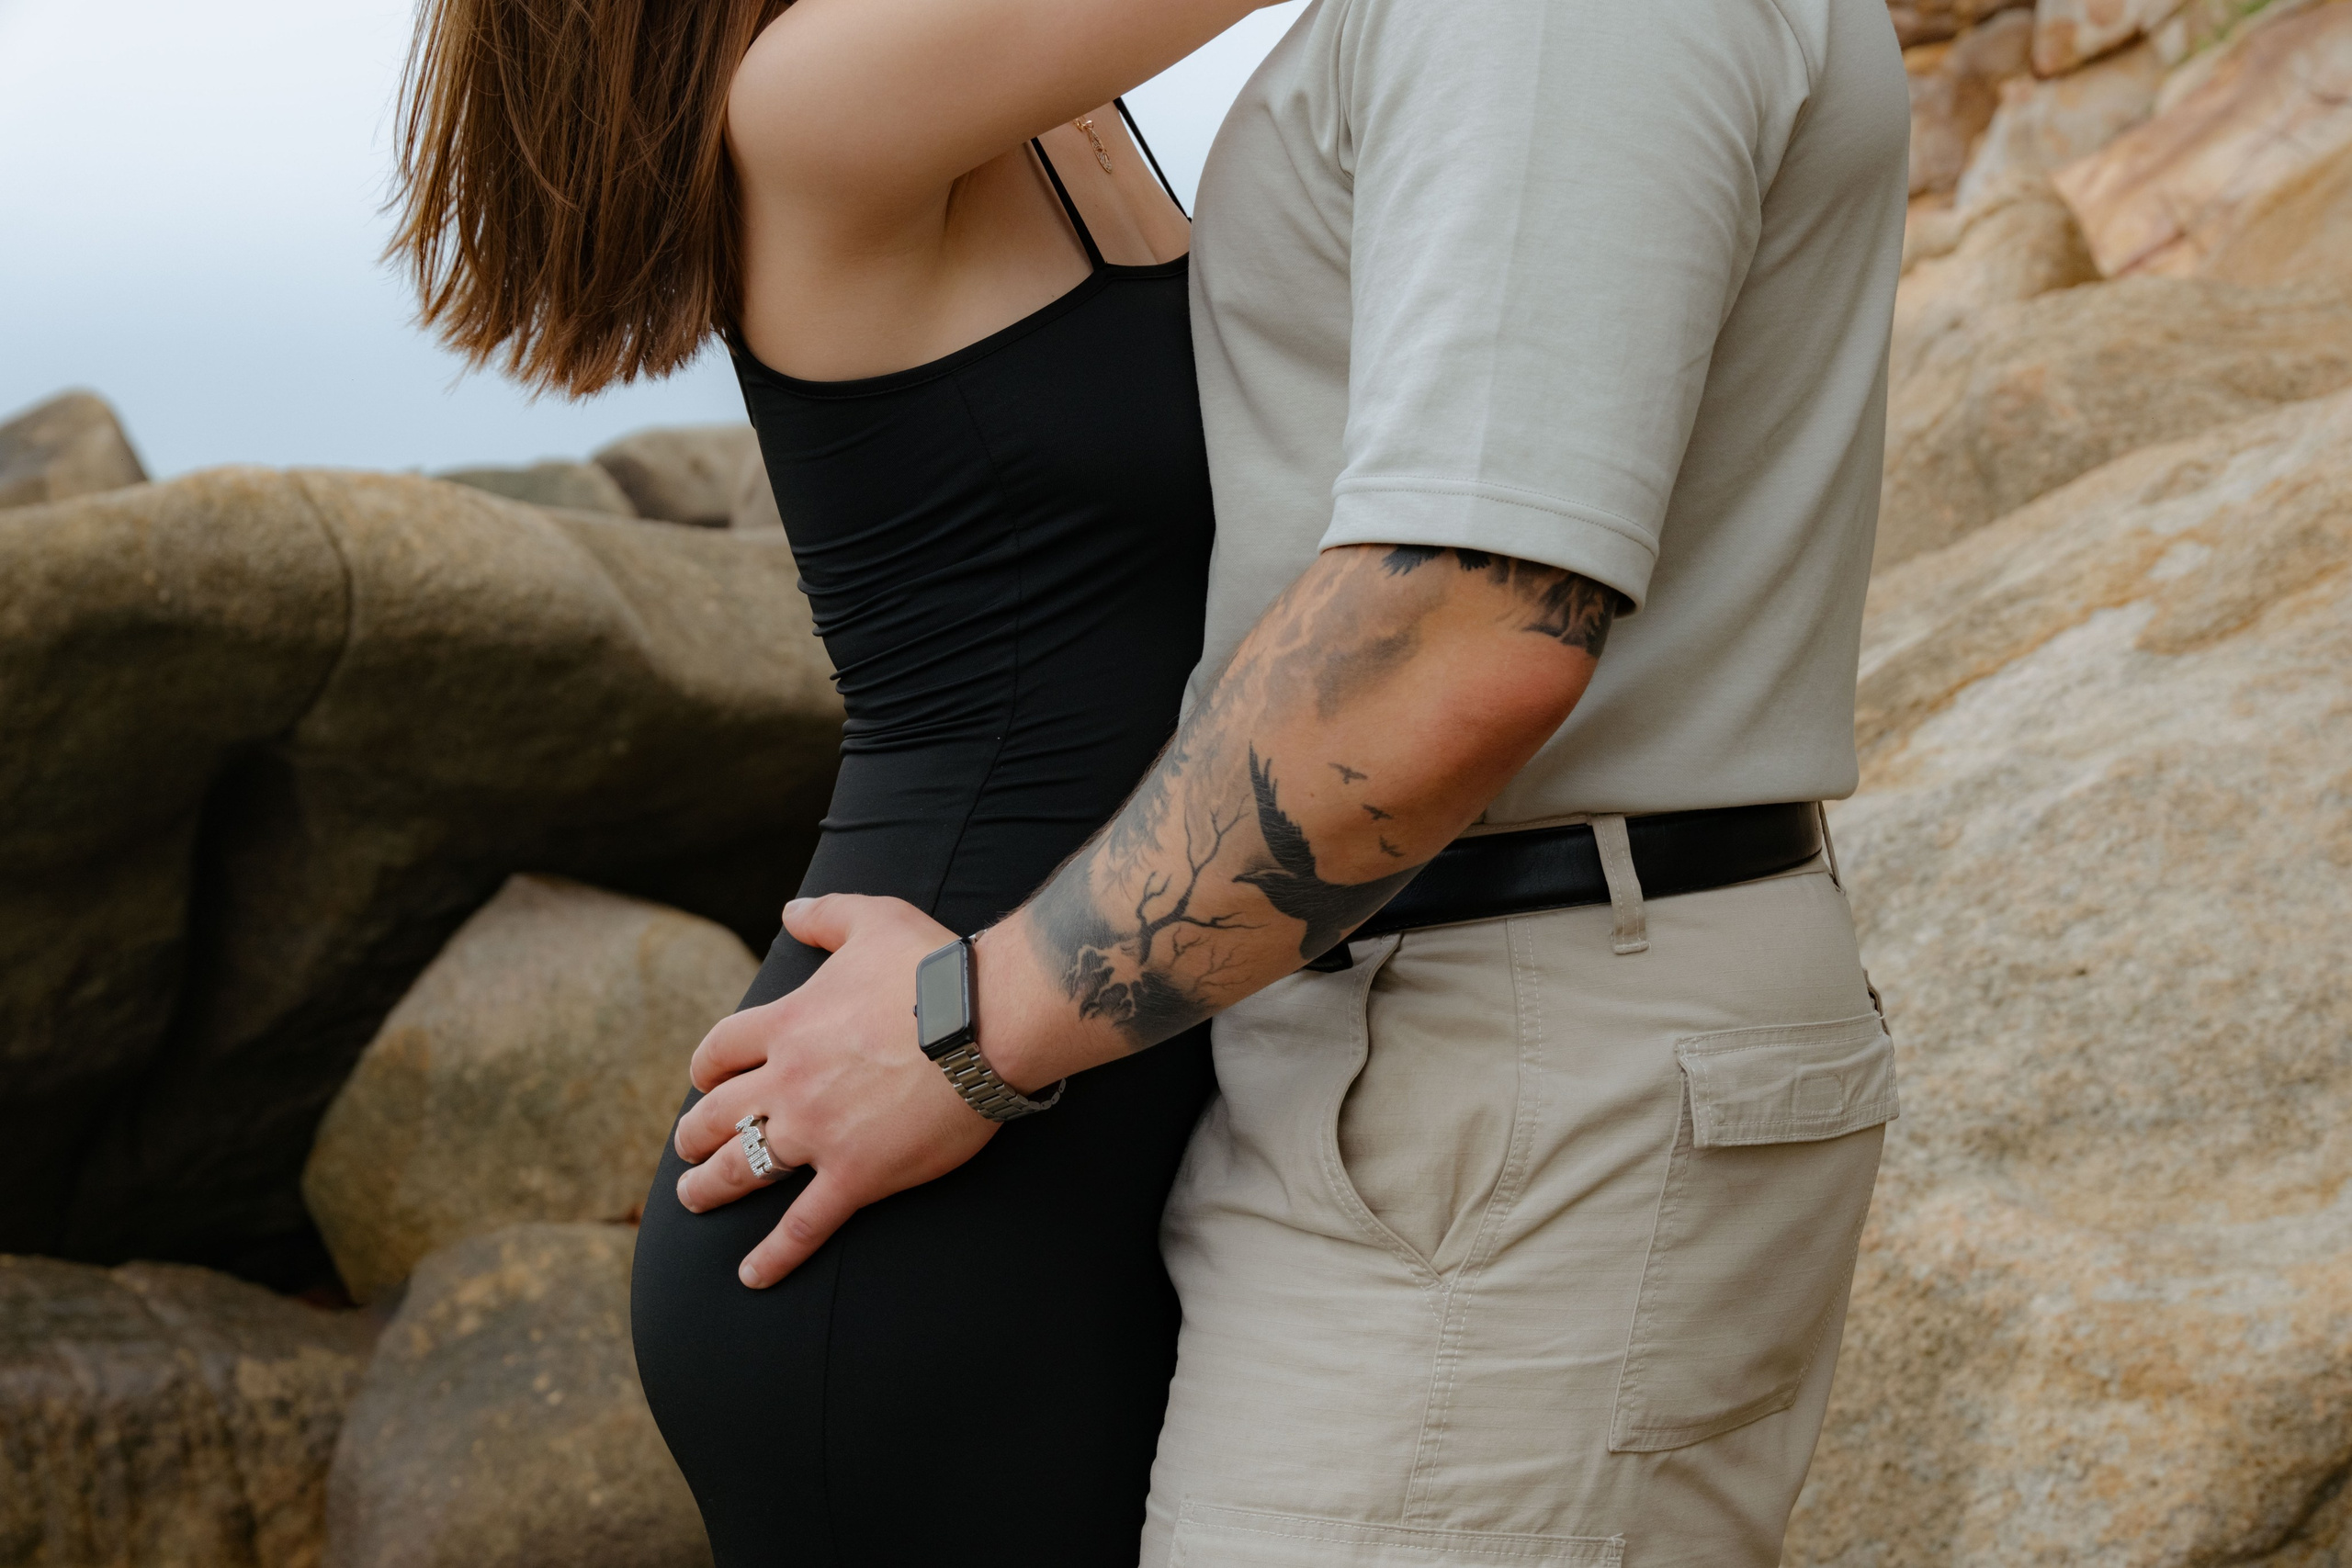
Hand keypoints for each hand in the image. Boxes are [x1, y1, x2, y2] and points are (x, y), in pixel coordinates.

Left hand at [670, 894, 996, 1286]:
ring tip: (693, 1199)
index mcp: (787, 1023)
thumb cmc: (934, 966)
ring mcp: (818, 1132)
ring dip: (709, 1188)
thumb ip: (825, 914)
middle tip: (687, 1151)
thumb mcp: (873, 918)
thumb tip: (790, 908)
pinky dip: (774, 1255)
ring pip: (742, 1169)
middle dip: (695, 1135)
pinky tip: (752, 1275)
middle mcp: (788, 1081)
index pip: (719, 1052)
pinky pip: (803, 1224)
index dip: (705, 1070)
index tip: (704, 1082)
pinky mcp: (856, 1175)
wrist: (987, 1020)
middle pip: (717, 1115)